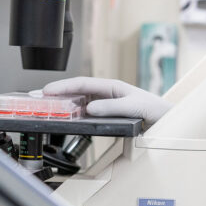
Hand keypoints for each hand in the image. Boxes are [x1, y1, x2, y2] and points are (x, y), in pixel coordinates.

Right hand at [42, 77, 171, 125]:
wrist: (167, 121)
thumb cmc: (155, 109)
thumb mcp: (134, 107)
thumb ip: (112, 107)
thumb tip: (89, 108)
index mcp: (112, 86)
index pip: (82, 83)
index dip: (63, 86)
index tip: (48, 90)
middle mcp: (107, 94)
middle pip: (77, 92)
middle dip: (57, 94)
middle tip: (38, 99)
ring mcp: (106, 105)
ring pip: (79, 103)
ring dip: (63, 106)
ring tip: (46, 109)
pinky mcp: (108, 117)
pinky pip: (86, 115)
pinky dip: (74, 117)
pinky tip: (65, 120)